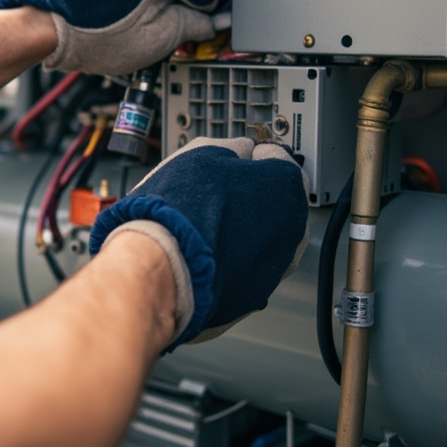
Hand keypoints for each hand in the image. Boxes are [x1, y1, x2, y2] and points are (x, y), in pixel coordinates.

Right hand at [88, 138, 309, 349]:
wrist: (156, 267)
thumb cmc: (178, 211)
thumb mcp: (202, 154)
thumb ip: (231, 148)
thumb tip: (239, 150)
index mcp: (285, 190)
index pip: (282, 162)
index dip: (259, 157)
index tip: (246, 158)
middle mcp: (290, 232)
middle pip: (280, 206)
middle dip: (257, 196)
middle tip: (226, 191)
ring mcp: (274, 269)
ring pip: (267, 242)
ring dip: (248, 231)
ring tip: (212, 225)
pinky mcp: (253, 297)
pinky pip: (249, 270)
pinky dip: (235, 261)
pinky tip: (208, 252)